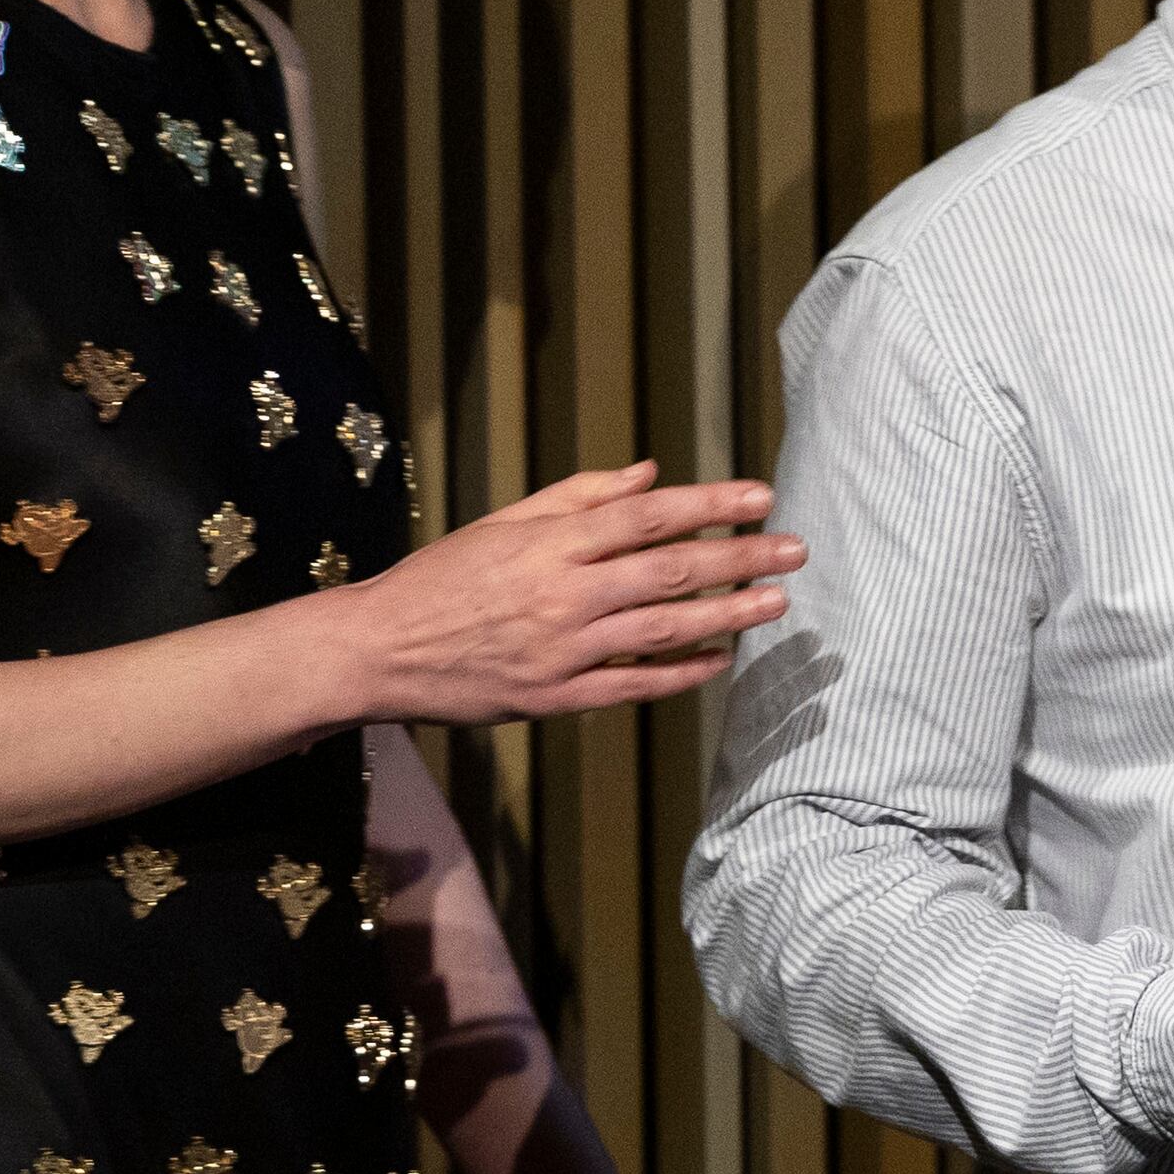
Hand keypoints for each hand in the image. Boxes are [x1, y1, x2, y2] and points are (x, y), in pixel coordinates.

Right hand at [330, 464, 798, 727]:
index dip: (712, 504)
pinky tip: (721, 659)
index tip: (762, 498)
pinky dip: (682, 673)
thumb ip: (580, 497)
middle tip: (794, 550)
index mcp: (551, 542)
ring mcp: (562, 649)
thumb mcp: (505, 521)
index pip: (650, 515)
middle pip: (671, 570)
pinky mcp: (556, 697)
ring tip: (776, 603)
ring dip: (727, 615)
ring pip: (663, 628)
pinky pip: (634, 685)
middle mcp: (564, 592)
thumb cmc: (442, 577)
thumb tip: (652, 476)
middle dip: (741, 558)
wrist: (379, 649)